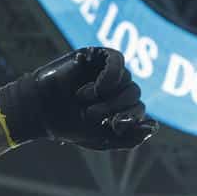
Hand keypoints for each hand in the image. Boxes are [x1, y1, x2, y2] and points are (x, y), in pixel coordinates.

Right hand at [0, 46, 157, 149]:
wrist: (42, 111)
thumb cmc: (69, 124)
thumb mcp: (103, 139)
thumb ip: (130, 138)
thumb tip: (154, 126)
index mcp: (121, 106)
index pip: (139, 109)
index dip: (130, 119)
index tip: (112, 125)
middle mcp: (117, 87)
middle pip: (135, 94)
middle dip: (115, 108)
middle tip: (90, 115)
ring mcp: (108, 71)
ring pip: (128, 80)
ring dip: (108, 96)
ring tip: (83, 100)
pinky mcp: (96, 56)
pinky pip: (117, 60)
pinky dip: (109, 77)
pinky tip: (95, 88)